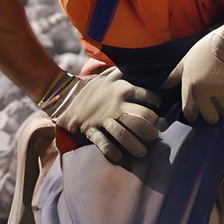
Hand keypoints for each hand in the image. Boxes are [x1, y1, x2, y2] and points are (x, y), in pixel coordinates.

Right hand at [36, 67, 161, 162]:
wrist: (65, 97)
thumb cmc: (94, 89)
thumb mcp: (109, 76)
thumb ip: (125, 73)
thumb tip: (146, 67)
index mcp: (123, 87)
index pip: (149, 97)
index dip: (156, 106)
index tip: (158, 112)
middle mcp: (116, 103)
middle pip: (143, 117)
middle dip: (152, 129)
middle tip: (155, 135)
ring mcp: (103, 117)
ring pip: (126, 134)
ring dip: (137, 146)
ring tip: (143, 152)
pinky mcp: (90, 129)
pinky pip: (104, 143)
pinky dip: (112, 152)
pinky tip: (119, 157)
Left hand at [162, 18, 223, 123]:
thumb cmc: (204, 50)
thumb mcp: (186, 61)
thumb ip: (175, 76)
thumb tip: (164, 87)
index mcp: (190, 86)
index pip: (189, 111)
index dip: (192, 116)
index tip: (195, 116)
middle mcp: (204, 92)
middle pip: (210, 117)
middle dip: (213, 115)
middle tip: (215, 109)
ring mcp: (221, 92)